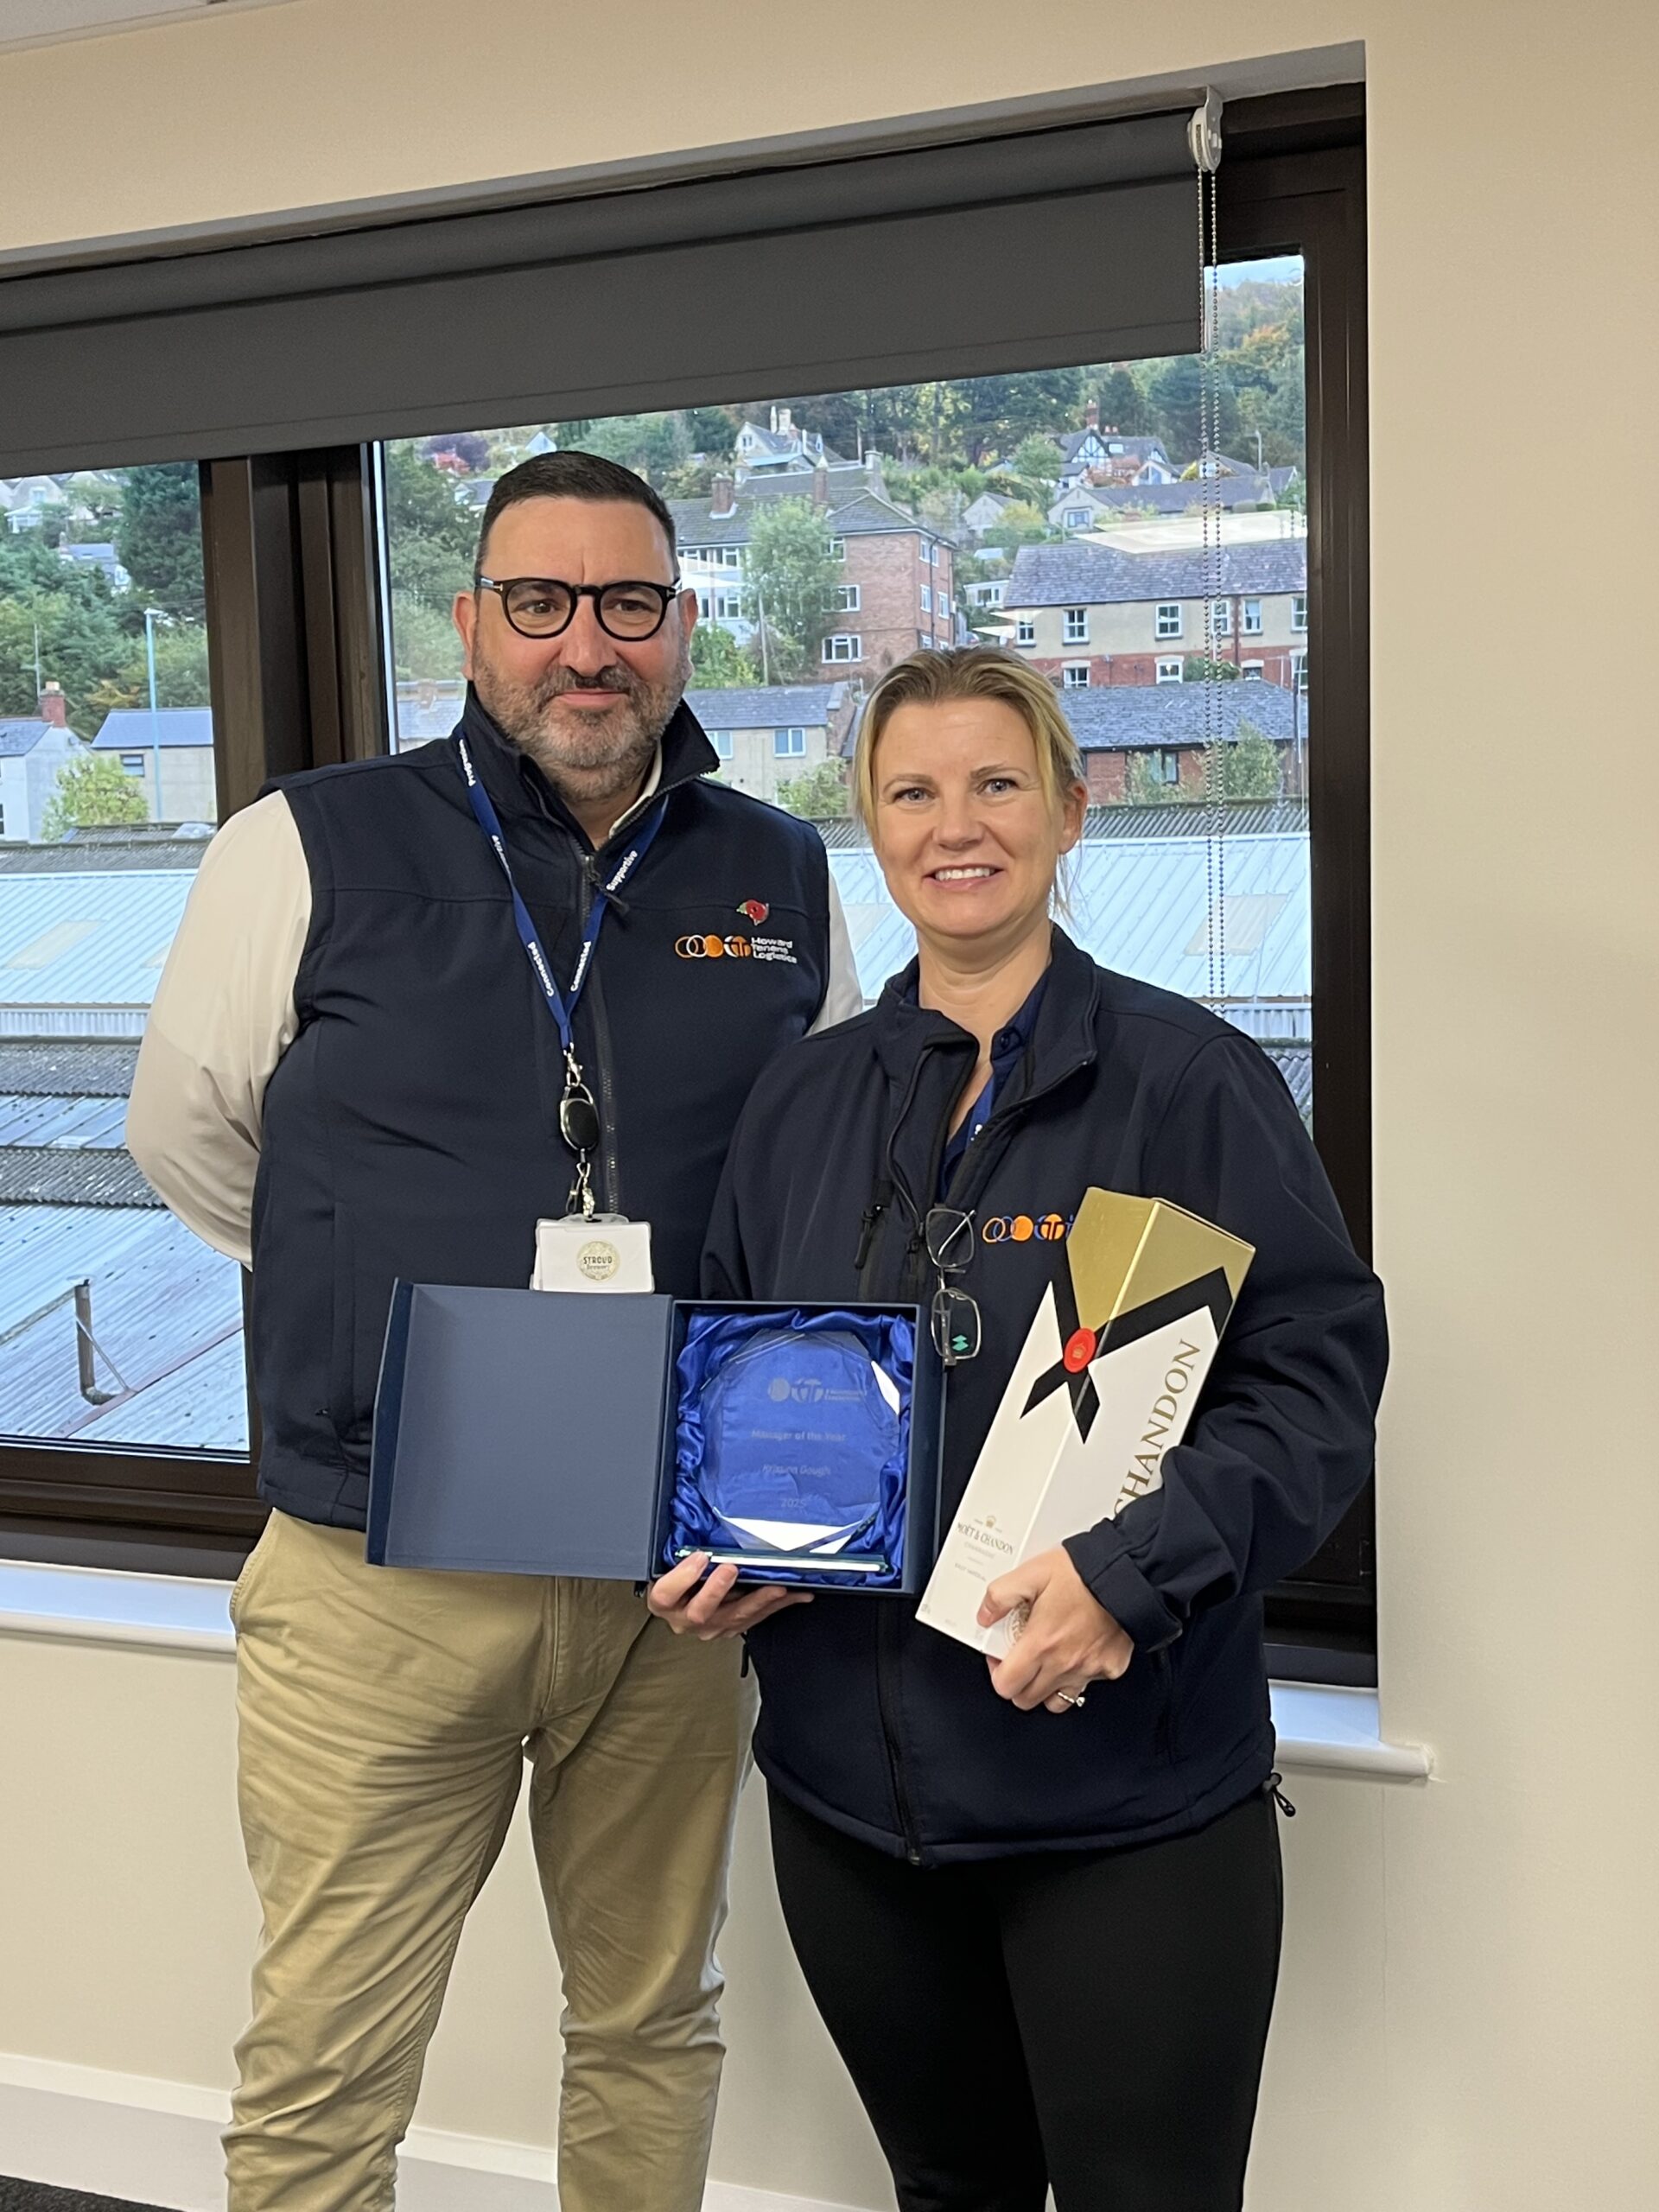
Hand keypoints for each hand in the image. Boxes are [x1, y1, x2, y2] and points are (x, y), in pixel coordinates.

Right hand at [647, 1551, 812, 1639]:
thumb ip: (678, 1550)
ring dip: (758, 1600)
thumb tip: (692, 1516)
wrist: (685, 1602)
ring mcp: (710, 1627)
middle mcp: (685, 1619)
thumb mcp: (670, 1561)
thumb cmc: (679, 1576)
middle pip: (700, 1611)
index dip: (682, 1577)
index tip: (699, 1556)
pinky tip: (796, 1595)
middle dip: (718, 1590)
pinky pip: (756, 1618)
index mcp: (665, 1601)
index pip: (666, 1594)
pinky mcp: (732, 1628)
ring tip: (777, 1587)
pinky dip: (778, 1605)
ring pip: (734, 1617)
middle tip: (732, 1569)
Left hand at [979, 1546, 1133, 1712]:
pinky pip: (1087, 1685)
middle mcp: (1064, 1663)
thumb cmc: (1083, 1573)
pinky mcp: (1110, 1668)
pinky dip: (1078, 1676)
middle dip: (1018, 1683)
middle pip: (1027, 1700)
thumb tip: (984, 1615)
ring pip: (1057, 1702)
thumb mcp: (1032, 1572)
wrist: (1127, 1573)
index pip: (1006, 1685)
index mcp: (1041, 1643)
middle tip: (1021, 1659)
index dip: (997, 1673)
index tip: (1001, 1657)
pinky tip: (1076, 1652)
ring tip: (1047, 1661)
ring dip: (1046, 1687)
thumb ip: (1001, 1595)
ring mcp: (1089, 1670)